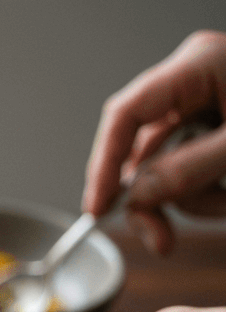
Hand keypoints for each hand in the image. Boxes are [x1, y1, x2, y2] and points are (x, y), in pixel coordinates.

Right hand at [85, 30, 225, 253]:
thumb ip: (187, 171)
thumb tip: (135, 195)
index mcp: (199, 67)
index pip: (127, 114)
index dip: (104, 164)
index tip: (97, 211)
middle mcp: (195, 82)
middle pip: (141, 148)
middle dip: (153, 200)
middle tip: (160, 243)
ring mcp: (206, 106)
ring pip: (166, 168)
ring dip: (193, 202)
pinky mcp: (217, 131)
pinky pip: (192, 172)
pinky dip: (208, 196)